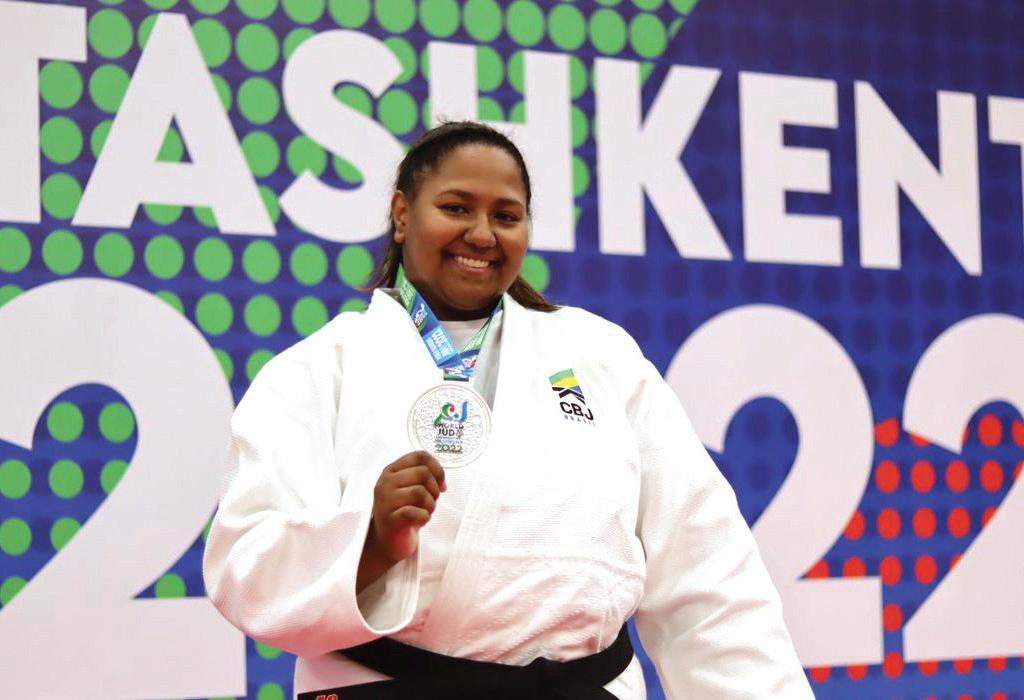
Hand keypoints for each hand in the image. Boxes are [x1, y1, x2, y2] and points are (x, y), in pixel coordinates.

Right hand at [357, 451, 445, 591]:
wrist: (387, 542)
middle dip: (434, 489)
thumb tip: (442, 480)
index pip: (419, 456)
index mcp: (391, 471)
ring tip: (425, 512)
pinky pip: (417, 512)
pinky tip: (421, 521)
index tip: (440, 483)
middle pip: (423, 473)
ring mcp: (385, 502)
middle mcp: (385, 483)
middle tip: (431, 502)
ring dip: (430, 505)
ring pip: (421, 492)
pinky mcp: (391, 520)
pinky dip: (425, 517)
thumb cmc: (402, 512)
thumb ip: (423, 477)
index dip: (437, 467)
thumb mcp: (409, 488)